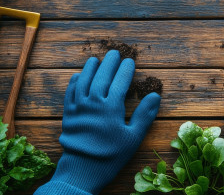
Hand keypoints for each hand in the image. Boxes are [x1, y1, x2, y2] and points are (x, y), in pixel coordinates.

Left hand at [35, 50, 160, 194]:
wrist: (82, 170)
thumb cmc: (111, 155)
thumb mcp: (133, 138)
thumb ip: (144, 115)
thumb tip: (155, 95)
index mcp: (111, 107)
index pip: (120, 81)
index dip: (125, 69)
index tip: (130, 61)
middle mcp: (93, 103)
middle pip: (101, 76)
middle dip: (109, 63)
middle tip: (114, 53)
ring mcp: (78, 107)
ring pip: (83, 81)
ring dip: (89, 68)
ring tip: (95, 59)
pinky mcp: (68, 114)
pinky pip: (70, 93)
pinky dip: (73, 82)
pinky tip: (77, 76)